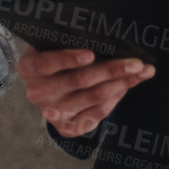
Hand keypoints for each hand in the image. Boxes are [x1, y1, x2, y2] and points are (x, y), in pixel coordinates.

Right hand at [18, 47, 153, 138]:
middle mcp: (37, 92)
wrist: (45, 87)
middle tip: (136, 63)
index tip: (92, 54)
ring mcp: (51, 112)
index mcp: (30, 67)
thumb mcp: (53, 45)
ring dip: (121, 84)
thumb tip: (110, 40)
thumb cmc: (55, 58)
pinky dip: (113, 101)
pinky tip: (123, 89)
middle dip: (112, 70)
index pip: (48, 63)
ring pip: (94, 97)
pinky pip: (96, 115)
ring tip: (139, 74)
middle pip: (79, 81)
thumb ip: (71, 42)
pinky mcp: (65, 128)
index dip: (69, 59)